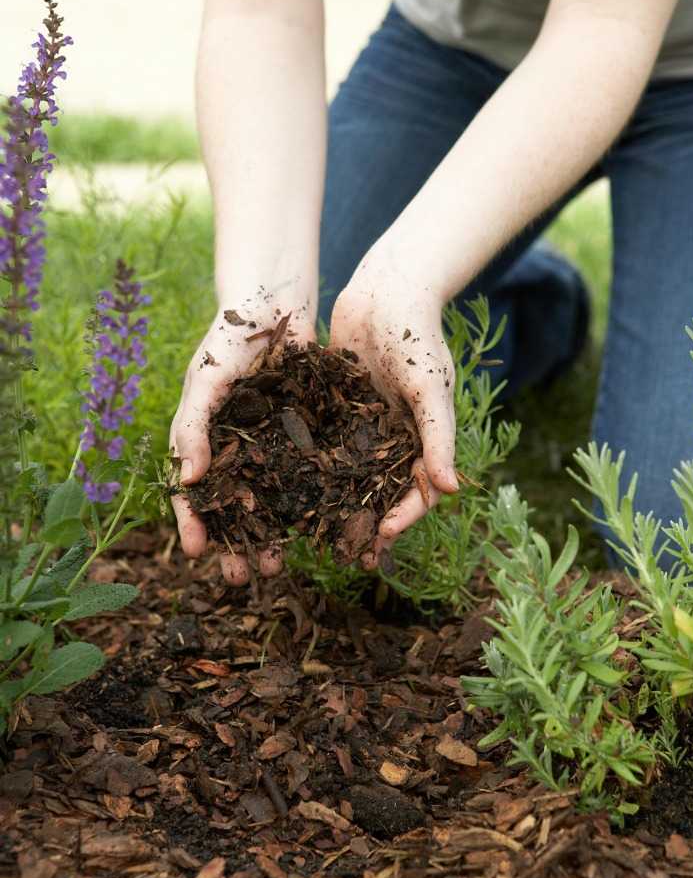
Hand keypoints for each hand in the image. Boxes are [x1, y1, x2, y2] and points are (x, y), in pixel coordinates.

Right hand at [170, 302, 315, 584]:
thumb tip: (186, 480)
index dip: (193, 524)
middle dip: (238, 543)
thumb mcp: (206, 379)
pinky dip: (313, 505)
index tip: (198, 555)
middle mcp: (237, 450)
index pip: (192, 492)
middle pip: (234, 508)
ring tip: (281, 563)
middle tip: (245, 576)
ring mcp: (272, 447)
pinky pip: (309, 477)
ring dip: (274, 534)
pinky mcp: (307, 438)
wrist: (279, 302)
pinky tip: (322, 528)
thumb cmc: (231, 337)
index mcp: (204, 439)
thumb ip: (193, 426)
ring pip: (272, 501)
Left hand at [330, 252, 458, 567]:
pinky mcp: (335, 408)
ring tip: (314, 537)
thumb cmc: (418, 336)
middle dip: (367, 524)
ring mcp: (363, 426)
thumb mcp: (430, 387)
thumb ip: (439, 437)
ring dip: (335, 506)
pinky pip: (322, 444)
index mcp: (422, 439)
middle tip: (348, 558)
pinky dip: (309, 467)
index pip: (418, 491)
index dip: (404, 517)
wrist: (387, 289)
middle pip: (381, 493)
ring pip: (349, 475)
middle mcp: (393, 438)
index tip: (382, 538)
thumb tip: (452, 489)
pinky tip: (283, 488)